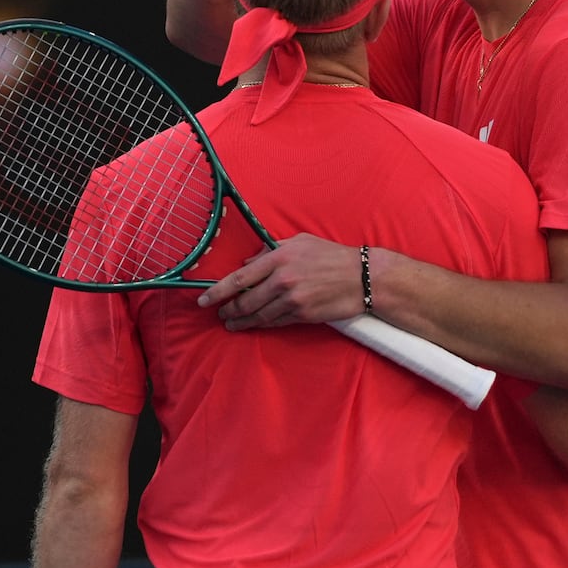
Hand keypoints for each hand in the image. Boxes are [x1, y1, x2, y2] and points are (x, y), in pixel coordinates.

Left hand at [196, 232, 363, 327]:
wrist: (363, 277)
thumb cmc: (332, 256)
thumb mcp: (300, 242)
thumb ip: (270, 251)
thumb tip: (247, 263)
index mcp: (278, 258)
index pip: (239, 278)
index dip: (217, 291)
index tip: (203, 300)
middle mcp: (282, 280)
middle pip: (244, 301)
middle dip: (228, 310)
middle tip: (220, 314)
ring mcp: (292, 300)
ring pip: (258, 316)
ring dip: (241, 322)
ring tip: (232, 324)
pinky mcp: (302, 315)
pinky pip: (275, 323)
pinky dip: (262, 325)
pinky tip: (255, 325)